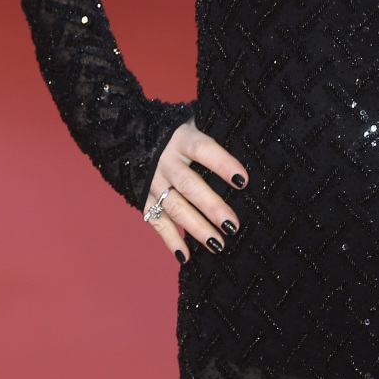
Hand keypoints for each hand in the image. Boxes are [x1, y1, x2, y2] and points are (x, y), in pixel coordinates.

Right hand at [142, 117, 248, 261]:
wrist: (129, 135)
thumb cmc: (177, 131)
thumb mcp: (193, 122)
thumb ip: (215, 131)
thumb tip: (250, 142)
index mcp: (182, 138)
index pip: (204, 150)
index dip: (222, 164)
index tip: (243, 180)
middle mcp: (166, 161)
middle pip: (190, 185)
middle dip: (212, 207)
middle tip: (233, 225)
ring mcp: (153, 182)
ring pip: (175, 208)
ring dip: (196, 228)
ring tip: (219, 245)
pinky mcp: (143, 200)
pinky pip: (157, 222)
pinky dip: (171, 240)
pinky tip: (186, 256)